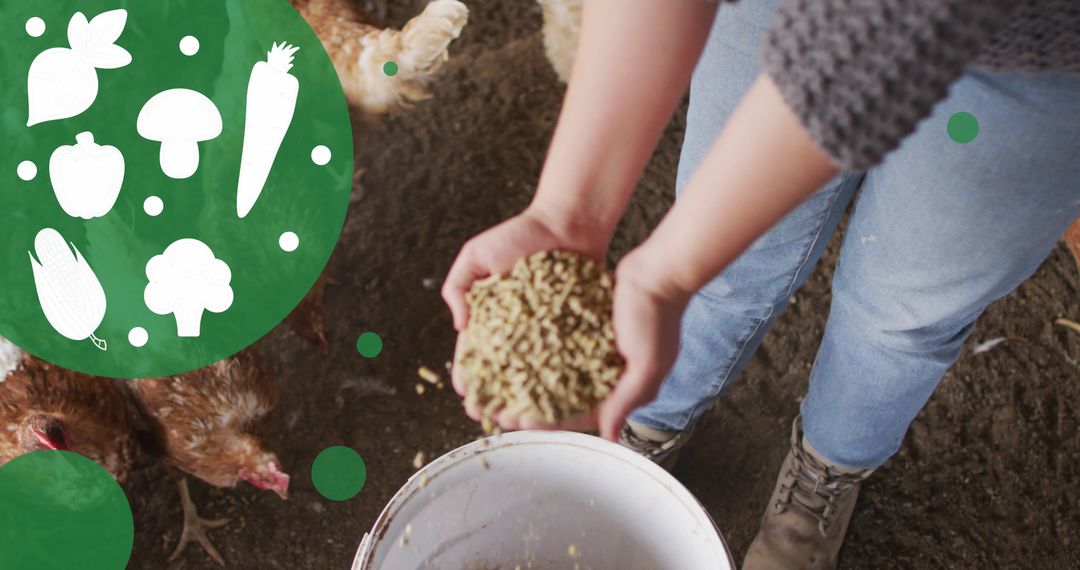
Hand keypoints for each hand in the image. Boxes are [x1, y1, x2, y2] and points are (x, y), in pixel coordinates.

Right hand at [443, 204, 610, 425]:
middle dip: (495, 397)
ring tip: (520, 419)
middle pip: (504, 373)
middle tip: (490, 417)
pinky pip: (567, 362)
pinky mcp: (576, 332)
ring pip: (535, 375)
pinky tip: (557, 402)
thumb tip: (460, 325)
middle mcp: (519, 332)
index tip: (467, 396)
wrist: (567, 224)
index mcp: (492, 318)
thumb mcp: (476, 255)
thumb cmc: (520, 234)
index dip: (470, 377)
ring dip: (526, 400)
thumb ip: (458, 286)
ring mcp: (548, 334)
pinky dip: (562, 383)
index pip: (476, 355)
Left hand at [451, 245, 689, 440]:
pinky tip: (512, 349)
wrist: (658, 270)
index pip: (578, 413)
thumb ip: (627, 400)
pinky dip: (536, 349)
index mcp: (622, 386)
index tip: (516, 422)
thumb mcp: (648, 364)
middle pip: (561, 395)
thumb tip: (611, 438)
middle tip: (495, 406)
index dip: (547, 421)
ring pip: (554, 369)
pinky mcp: (585, 324)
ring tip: (497, 380)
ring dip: (527, 377)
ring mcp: (594, 347)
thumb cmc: (657, 317)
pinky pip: (556, 342)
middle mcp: (605, 370)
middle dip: (529, 403)